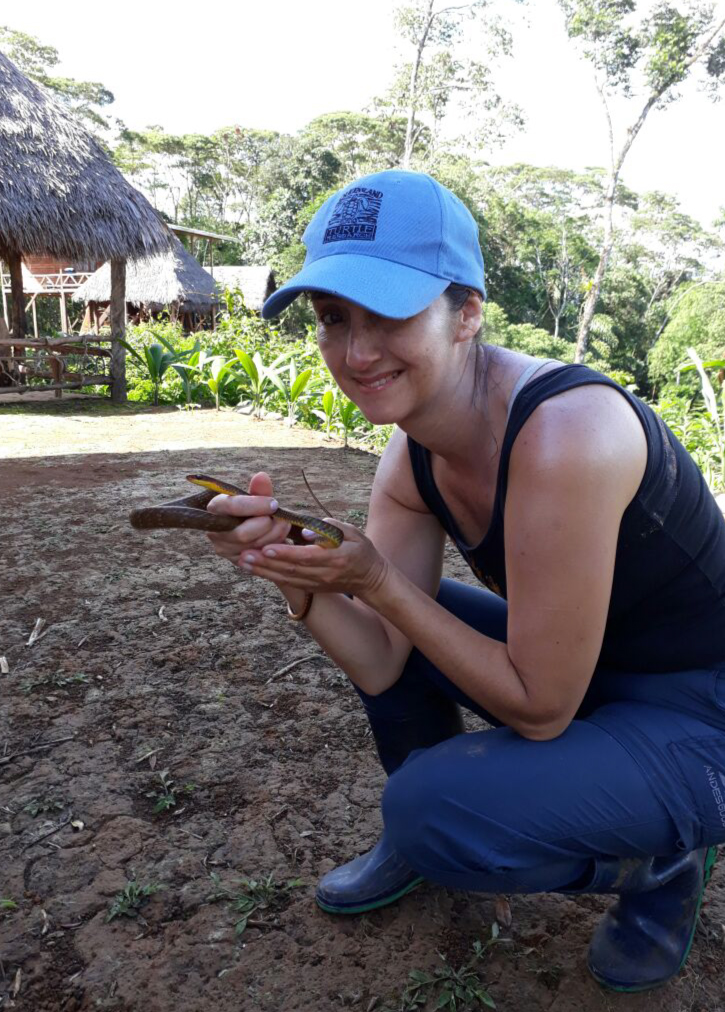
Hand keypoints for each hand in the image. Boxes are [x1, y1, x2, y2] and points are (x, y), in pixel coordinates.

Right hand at [204, 471, 291, 563]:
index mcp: (216, 508)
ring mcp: (224, 548)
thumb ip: (259, 490)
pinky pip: (260, 557)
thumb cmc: (252, 508)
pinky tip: (280, 538)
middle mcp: (214, 531)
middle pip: (243, 533)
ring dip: (274, 536)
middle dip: (267, 526)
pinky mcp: (236, 561)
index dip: (256, 505)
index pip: (232, 506)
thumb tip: (262, 476)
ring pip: (253, 547)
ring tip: (283, 525)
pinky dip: (274, 547)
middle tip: (281, 518)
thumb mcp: (256, 498)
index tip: (274, 504)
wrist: (249, 526)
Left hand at [237, 519, 388, 601]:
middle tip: (244, 554)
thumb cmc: (360, 549)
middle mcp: (323, 574)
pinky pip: (288, 583)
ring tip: (243, 562)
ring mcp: (316, 583)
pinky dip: (270, 576)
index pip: (306, 556)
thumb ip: (330, 529)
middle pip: (291, 570)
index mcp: (335, 558)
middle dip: (266, 563)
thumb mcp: (352, 533)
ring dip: (263, 571)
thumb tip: (308, 532)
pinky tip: (255, 569)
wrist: (370, 578)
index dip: (285, 553)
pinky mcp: (311, 588)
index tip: (267, 547)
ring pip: (286, 578)